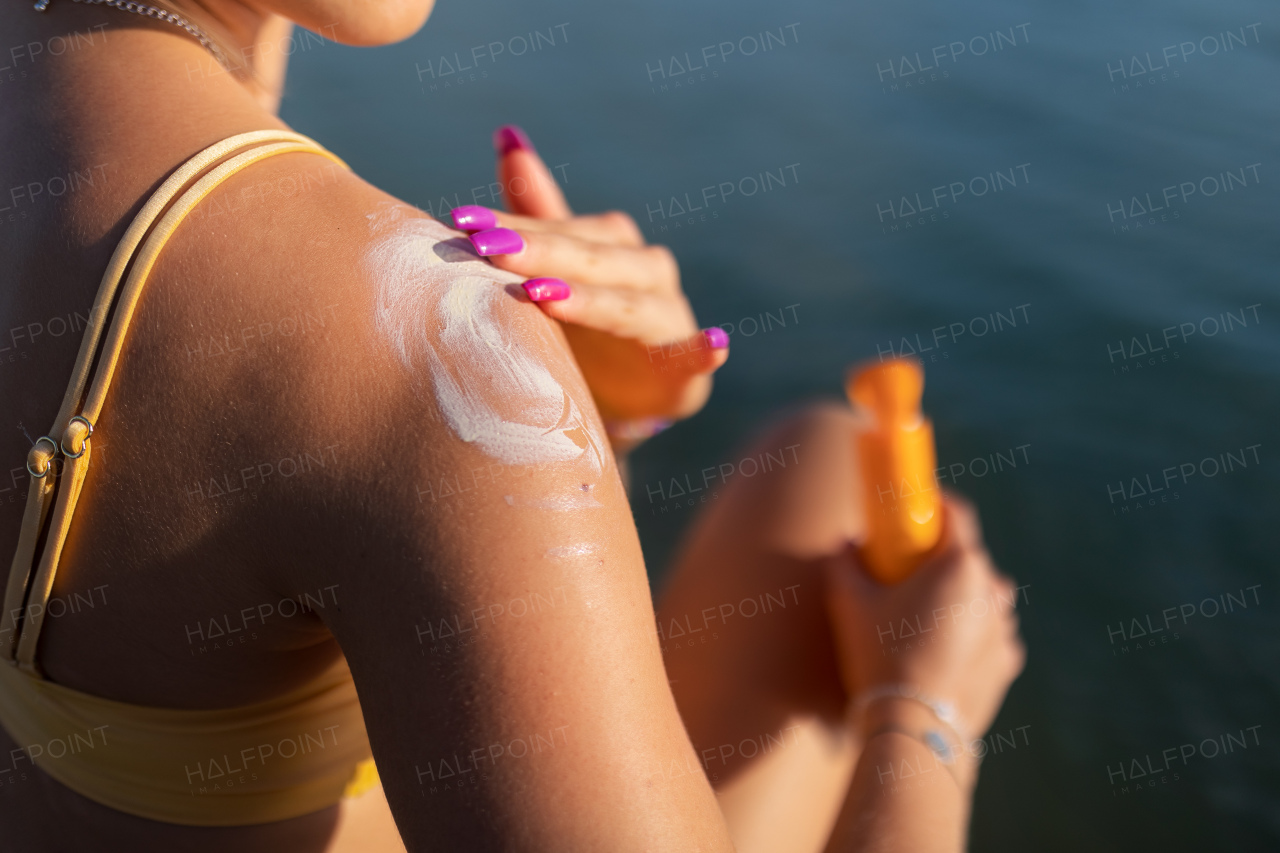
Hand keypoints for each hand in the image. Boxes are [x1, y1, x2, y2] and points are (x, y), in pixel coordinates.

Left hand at [449, 125, 728, 435]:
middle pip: (590, 259)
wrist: (628, 396)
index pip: (557, 229)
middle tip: (489, 250)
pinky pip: (695, 357)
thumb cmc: (584, 327)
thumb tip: (507, 136)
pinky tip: (712, 343)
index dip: (512, 225)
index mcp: (611, 242)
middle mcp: (644, 270)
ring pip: (629, 305)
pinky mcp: (684, 369)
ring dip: (592, 301)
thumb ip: (537, 212)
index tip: (460, 222)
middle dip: (540, 253)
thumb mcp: (557, 270)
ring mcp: (667, 316)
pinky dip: (704, 350)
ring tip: (546, 296)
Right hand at [823, 497, 1025, 748]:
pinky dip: (970, 633)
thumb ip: (844, 563)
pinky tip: (939, 649)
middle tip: (906, 568)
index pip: (957, 512)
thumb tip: (843, 540)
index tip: (914, 507)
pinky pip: (989, 633)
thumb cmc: (881, 656)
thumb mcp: (850, 604)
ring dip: (958, 596)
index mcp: (960, 565)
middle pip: (968, 556)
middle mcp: (992, 589)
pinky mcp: (1008, 661)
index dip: (934, 503)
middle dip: (939, 556)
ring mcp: (1006, 627)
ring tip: (923, 616)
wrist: (914, 729)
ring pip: (981, 596)